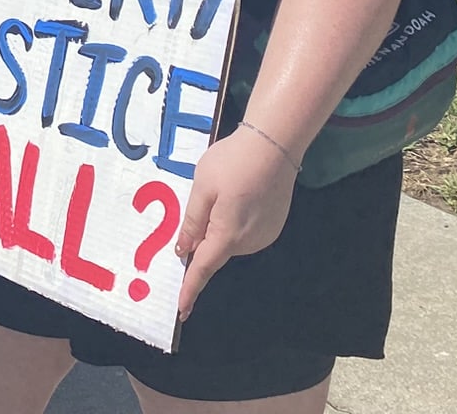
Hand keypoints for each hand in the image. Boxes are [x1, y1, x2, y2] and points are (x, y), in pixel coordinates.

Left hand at [173, 124, 298, 319]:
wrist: (275, 145)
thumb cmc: (233, 162)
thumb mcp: (202, 188)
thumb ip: (193, 222)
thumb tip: (184, 250)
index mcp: (227, 235)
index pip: (203, 268)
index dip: (190, 289)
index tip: (181, 310)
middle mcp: (249, 242)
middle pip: (216, 249)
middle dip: (203, 236)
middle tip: (205, 198)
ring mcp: (265, 235)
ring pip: (231, 240)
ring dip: (221, 225)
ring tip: (225, 189)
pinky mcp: (274, 225)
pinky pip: (246, 231)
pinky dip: (236, 221)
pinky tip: (240, 194)